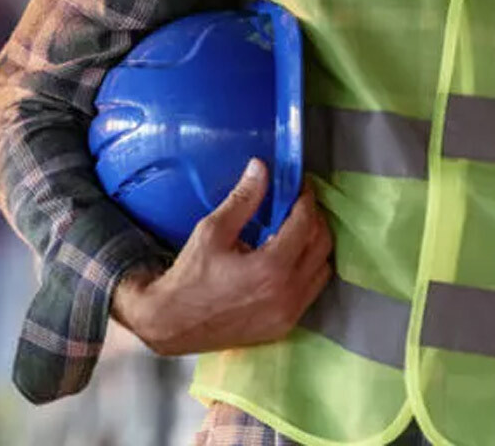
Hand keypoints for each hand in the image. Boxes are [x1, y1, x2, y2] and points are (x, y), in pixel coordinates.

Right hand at [112, 159, 332, 356]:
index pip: (305, 223)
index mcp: (271, 267)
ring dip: (315, 245)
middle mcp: (288, 293)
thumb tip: (260, 168)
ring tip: (296, 230)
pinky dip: (307, 270)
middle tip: (298, 204)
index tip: (299, 185)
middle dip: (315, 219)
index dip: (306, 199)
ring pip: (322, 270)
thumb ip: (242, 200)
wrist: (172, 324)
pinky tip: (288, 260)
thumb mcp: (211, 232)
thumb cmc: (189, 277)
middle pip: (322, 245)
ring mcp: (290, 313)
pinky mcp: (285, 326)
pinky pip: (310, 292)